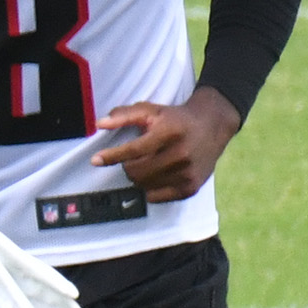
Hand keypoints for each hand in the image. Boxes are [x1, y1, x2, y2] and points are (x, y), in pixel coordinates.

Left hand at [85, 90, 239, 205]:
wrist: (212, 126)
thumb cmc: (175, 118)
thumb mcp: (151, 110)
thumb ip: (123, 115)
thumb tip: (99, 124)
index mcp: (169, 132)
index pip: (134, 150)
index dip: (112, 156)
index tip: (95, 160)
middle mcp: (181, 153)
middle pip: (136, 172)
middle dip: (127, 166)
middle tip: (132, 159)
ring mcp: (187, 173)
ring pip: (144, 186)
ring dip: (138, 178)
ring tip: (146, 165)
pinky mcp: (190, 187)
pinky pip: (156, 197)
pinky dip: (149, 188)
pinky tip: (156, 176)